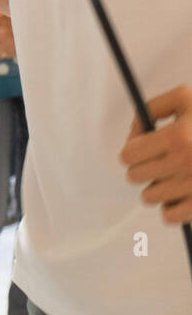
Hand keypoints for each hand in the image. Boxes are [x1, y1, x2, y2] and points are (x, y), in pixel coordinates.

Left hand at [120, 85, 191, 223]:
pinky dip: (172, 207)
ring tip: (175, 174)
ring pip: (149, 197)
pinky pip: (169, 216)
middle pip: (135, 176)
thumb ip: (151, 107)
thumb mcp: (184, 98)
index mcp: (178, 137)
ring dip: (157, 186)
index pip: (128, 155)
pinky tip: (183, 192)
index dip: (134, 149)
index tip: (144, 146)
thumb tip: (134, 133)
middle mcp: (186, 164)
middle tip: (161, 159)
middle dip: (144, 166)